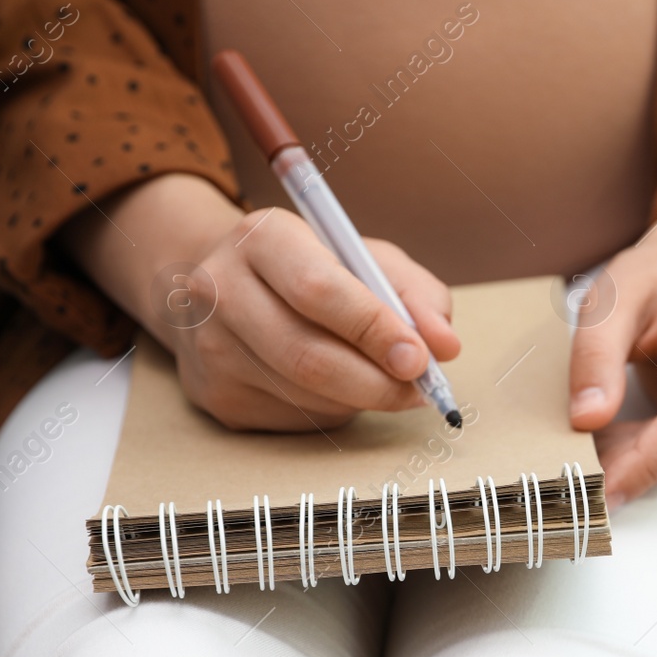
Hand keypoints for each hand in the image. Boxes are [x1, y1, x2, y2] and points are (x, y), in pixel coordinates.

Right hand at [60, 173, 458, 430]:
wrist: (228, 288)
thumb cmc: (314, 270)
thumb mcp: (370, 259)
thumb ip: (417, 295)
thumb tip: (444, 346)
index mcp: (262, 239)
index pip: (318, 290)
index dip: (374, 329)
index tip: (421, 358)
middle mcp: (220, 288)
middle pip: (308, 356)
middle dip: (378, 382)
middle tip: (420, 389)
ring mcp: (211, 346)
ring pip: (306, 395)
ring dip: (362, 398)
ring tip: (384, 381)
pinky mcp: (216, 394)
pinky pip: (294, 418)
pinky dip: (335, 410)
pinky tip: (339, 387)